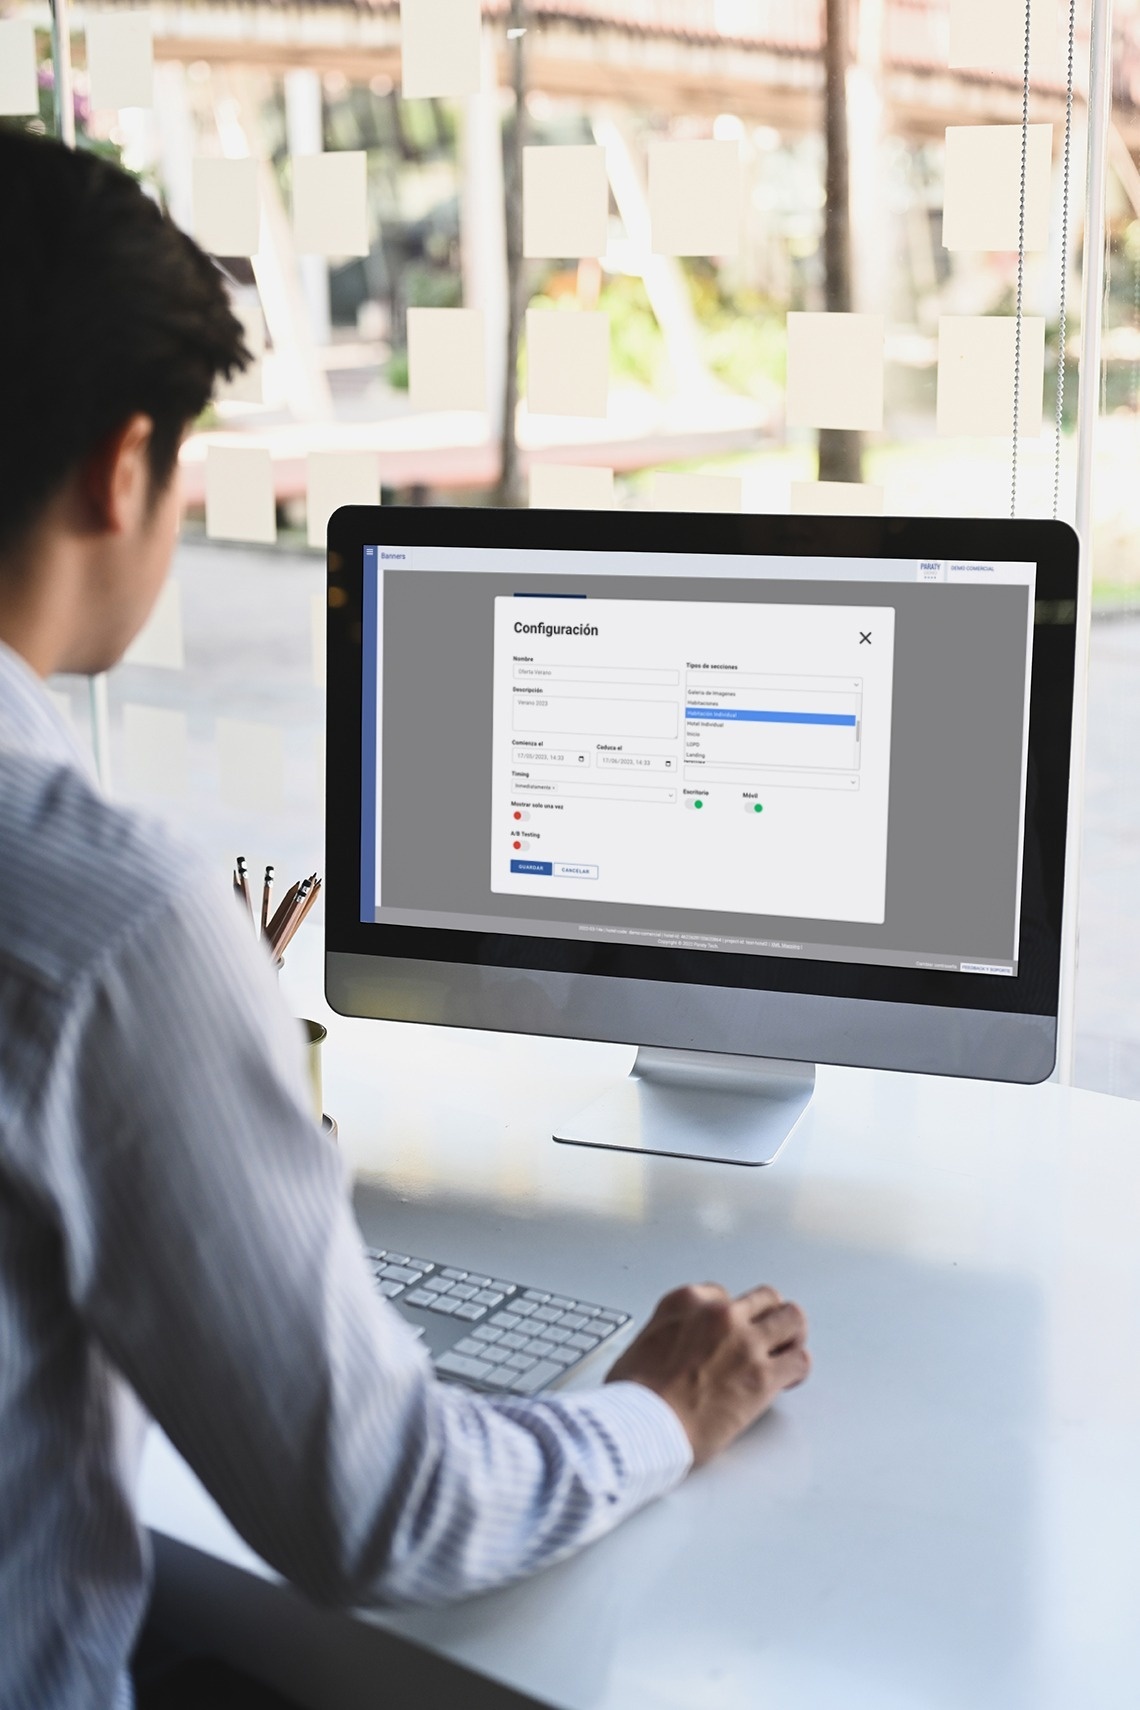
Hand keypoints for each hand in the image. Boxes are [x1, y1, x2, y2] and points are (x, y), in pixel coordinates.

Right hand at [605, 1282, 809, 1466]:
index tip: (730, 1333)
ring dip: (791, 1336)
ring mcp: (745, 1342)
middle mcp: (720, 1314)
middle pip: (766, 1298)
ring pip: (792, 1319)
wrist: (641, 1426)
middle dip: (769, 1317)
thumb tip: (679, 1349)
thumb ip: (671, 1333)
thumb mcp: (642, 1342)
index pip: (722, 1293)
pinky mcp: (763, 1376)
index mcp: (686, 1302)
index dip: (730, 1316)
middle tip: (768, 1337)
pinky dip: (797, 1369)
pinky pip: (800, 1361)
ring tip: (786, 1353)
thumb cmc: (634, 1397)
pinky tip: (788, 1380)